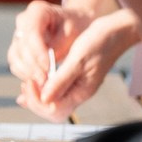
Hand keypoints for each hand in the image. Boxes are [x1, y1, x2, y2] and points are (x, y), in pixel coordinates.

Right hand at [7, 1, 90, 106]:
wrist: (76, 25)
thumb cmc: (77, 27)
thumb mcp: (74, 32)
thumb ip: (59, 47)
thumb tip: (47, 67)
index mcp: (37, 10)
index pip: (31, 33)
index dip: (37, 53)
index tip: (48, 68)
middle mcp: (23, 21)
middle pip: (20, 47)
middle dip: (32, 66)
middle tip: (46, 81)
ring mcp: (19, 34)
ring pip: (14, 57)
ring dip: (27, 72)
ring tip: (43, 84)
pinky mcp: (18, 47)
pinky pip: (16, 63)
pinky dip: (25, 74)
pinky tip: (38, 82)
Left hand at [14, 4, 141, 120]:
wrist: (115, 30)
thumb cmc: (99, 42)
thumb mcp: (77, 60)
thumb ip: (61, 80)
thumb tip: (44, 99)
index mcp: (82, 92)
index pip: (55, 111)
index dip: (38, 101)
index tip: (30, 83)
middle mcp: (79, 93)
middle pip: (53, 111)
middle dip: (36, 101)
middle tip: (26, 84)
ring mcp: (77, 86)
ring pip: (53, 102)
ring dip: (37, 96)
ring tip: (26, 84)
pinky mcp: (75, 77)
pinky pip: (56, 90)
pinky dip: (42, 88)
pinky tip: (32, 82)